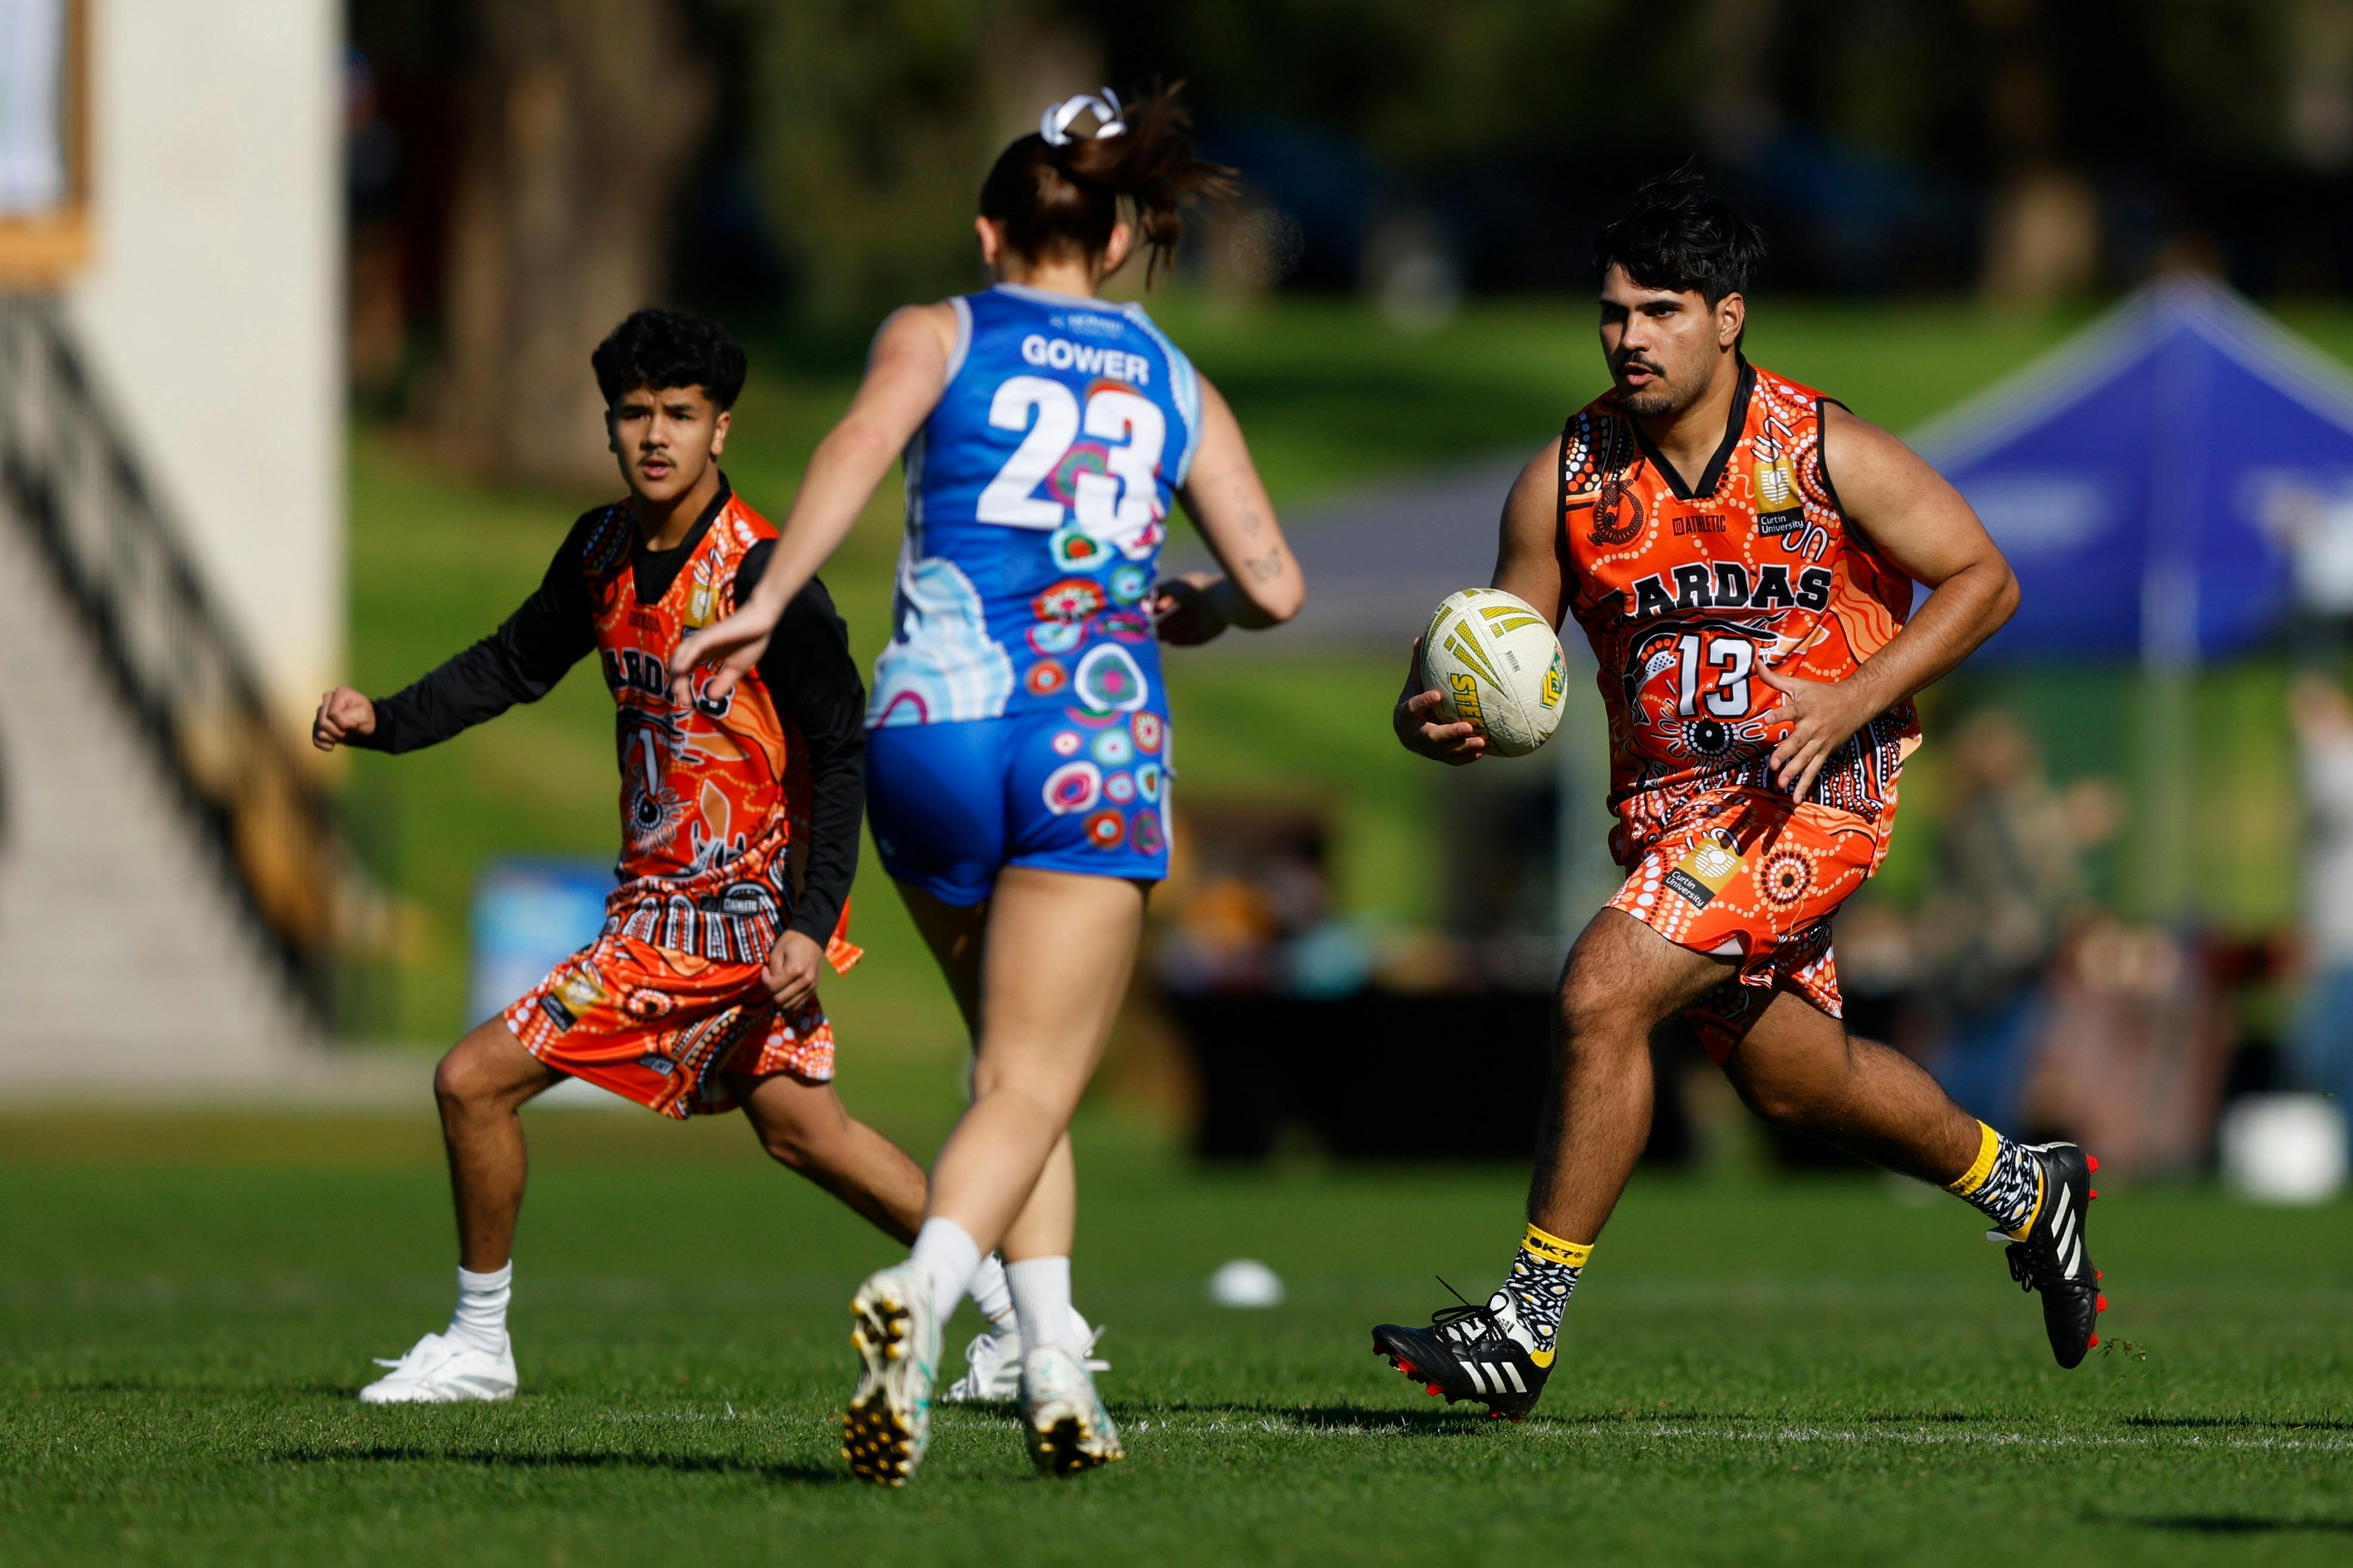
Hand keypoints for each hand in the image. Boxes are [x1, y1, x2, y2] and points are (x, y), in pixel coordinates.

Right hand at [312, 686, 375, 750]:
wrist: (364, 725)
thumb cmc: (364, 717)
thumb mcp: (363, 715)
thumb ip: (348, 718)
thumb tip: (330, 729)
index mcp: (340, 692)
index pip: (332, 713)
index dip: (344, 724)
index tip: (354, 724)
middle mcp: (327, 700)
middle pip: (323, 723)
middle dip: (339, 731)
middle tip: (349, 730)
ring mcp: (320, 712)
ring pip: (320, 732)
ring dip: (334, 737)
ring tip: (344, 733)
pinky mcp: (317, 724)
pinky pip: (316, 739)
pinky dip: (325, 744)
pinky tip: (333, 745)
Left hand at [667, 603, 778, 707]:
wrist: (763, 623)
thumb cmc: (751, 641)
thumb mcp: (737, 669)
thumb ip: (723, 682)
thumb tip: (710, 697)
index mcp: (703, 653)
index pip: (685, 670)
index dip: (682, 687)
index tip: (687, 703)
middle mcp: (699, 646)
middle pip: (678, 663)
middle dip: (677, 683)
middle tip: (682, 700)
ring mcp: (703, 639)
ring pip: (681, 654)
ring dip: (677, 672)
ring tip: (677, 689)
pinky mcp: (710, 634)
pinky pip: (694, 646)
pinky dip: (685, 658)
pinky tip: (681, 670)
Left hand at [763, 929, 823, 1011]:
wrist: (813, 936)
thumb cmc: (792, 941)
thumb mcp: (777, 952)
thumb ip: (773, 971)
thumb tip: (771, 985)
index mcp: (796, 970)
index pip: (773, 987)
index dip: (764, 980)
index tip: (765, 969)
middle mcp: (806, 981)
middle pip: (780, 1000)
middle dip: (770, 991)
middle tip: (771, 978)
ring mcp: (812, 987)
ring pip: (789, 1005)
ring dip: (779, 997)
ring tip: (779, 984)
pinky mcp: (814, 990)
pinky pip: (798, 1004)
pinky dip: (789, 1000)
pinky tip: (786, 988)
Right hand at [1152, 571, 1228, 645]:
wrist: (1218, 602)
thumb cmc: (1195, 590)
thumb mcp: (1173, 585)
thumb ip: (1160, 590)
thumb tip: (1149, 596)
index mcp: (1193, 591)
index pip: (1176, 599)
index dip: (1164, 605)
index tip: (1153, 611)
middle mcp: (1199, 605)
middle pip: (1180, 616)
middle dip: (1166, 622)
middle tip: (1153, 629)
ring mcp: (1205, 620)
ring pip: (1185, 628)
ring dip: (1171, 632)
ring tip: (1158, 637)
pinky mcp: (1209, 633)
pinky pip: (1193, 638)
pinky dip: (1182, 640)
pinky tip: (1171, 642)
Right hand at [1393, 636, 1484, 764]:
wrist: (1407, 730)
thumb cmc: (1414, 700)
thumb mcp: (1414, 683)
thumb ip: (1419, 665)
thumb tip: (1421, 637)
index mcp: (1406, 714)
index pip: (1412, 708)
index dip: (1423, 702)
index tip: (1437, 694)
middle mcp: (1413, 734)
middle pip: (1430, 736)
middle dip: (1449, 733)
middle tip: (1468, 726)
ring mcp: (1425, 749)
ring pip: (1443, 751)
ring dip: (1462, 747)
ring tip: (1482, 742)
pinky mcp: (1436, 756)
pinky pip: (1452, 760)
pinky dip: (1466, 757)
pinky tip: (1482, 751)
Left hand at [1760, 664, 1879, 798]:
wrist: (1855, 703)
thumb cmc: (1822, 693)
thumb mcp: (1799, 684)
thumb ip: (1775, 678)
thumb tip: (1756, 662)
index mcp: (1805, 707)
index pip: (1790, 710)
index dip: (1778, 714)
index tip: (1766, 719)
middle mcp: (1813, 726)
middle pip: (1797, 741)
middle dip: (1785, 753)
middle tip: (1772, 764)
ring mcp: (1820, 742)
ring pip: (1805, 759)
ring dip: (1793, 772)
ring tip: (1779, 784)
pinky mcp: (1824, 752)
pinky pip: (1814, 770)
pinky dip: (1805, 784)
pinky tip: (1796, 798)